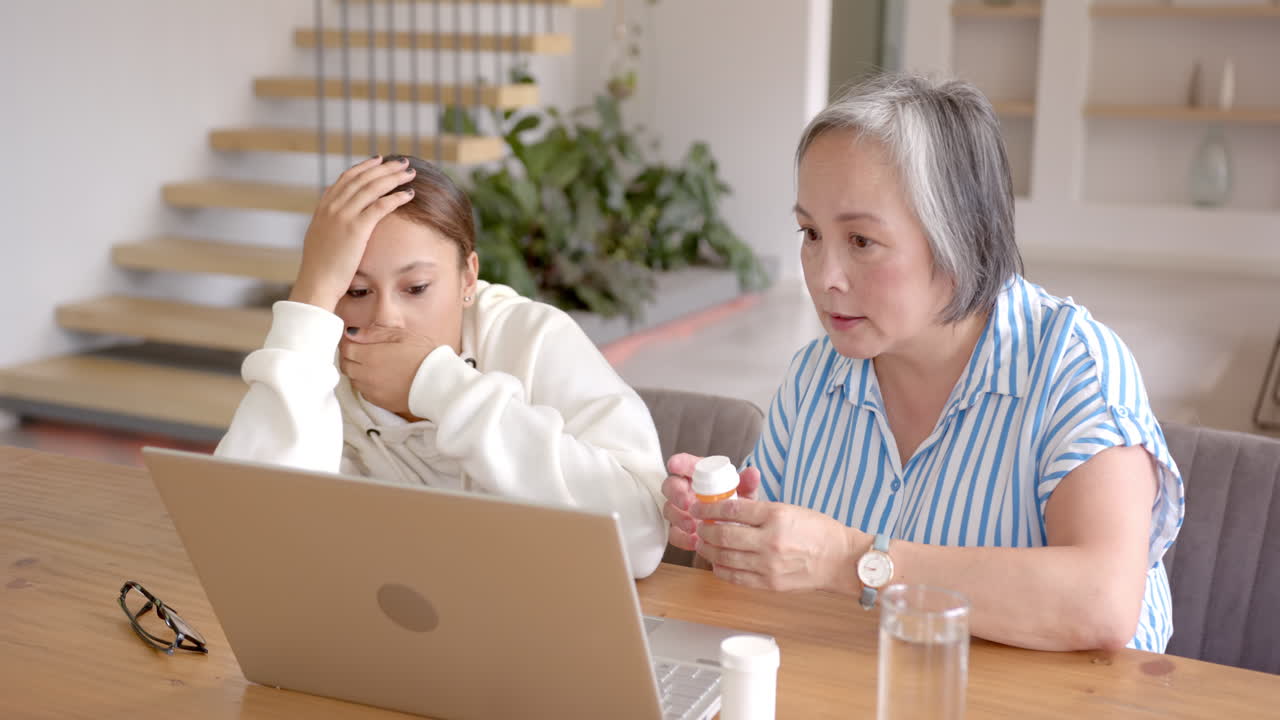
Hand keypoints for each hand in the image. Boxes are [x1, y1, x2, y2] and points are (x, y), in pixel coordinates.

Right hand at [290, 156, 417, 311]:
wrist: (316, 282)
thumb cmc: (321, 267)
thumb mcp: (321, 238)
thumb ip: (329, 223)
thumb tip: (338, 220)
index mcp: (324, 207)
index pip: (346, 178)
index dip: (365, 167)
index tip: (379, 160)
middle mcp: (333, 206)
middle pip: (363, 178)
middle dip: (385, 168)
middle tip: (402, 162)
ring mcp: (343, 215)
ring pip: (373, 187)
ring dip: (394, 177)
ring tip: (410, 173)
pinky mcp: (356, 228)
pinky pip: (381, 206)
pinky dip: (396, 197)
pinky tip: (409, 194)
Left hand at [339, 326, 440, 415]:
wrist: (439, 383)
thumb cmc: (424, 355)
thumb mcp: (401, 336)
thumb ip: (373, 333)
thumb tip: (351, 332)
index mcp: (370, 355)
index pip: (345, 347)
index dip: (349, 342)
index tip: (356, 340)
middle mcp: (366, 374)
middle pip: (345, 364)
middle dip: (350, 356)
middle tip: (363, 351)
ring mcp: (371, 390)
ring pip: (353, 379)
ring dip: (357, 370)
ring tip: (373, 364)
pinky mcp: (378, 402)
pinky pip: (363, 391)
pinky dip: (366, 384)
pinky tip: (380, 378)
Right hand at [661, 453, 760, 550]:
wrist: (738, 532)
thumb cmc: (737, 506)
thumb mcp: (745, 494)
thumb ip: (747, 483)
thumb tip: (753, 472)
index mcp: (700, 475)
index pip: (685, 463)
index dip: (678, 463)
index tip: (674, 465)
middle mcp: (686, 490)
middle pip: (670, 485)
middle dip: (676, 494)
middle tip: (687, 503)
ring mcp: (680, 510)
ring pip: (669, 509)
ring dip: (678, 518)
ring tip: (694, 527)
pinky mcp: (680, 530)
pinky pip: (674, 533)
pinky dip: (682, 538)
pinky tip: (695, 542)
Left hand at [691, 498, 861, 592]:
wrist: (840, 560)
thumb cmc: (819, 533)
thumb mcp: (790, 510)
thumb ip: (760, 511)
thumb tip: (731, 511)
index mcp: (776, 515)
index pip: (733, 509)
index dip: (709, 508)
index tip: (700, 508)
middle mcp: (770, 540)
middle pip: (723, 534)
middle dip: (704, 529)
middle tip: (699, 526)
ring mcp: (768, 564)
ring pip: (725, 557)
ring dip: (708, 550)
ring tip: (703, 544)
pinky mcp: (769, 583)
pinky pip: (736, 578)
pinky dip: (721, 569)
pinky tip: (717, 562)